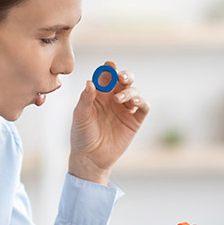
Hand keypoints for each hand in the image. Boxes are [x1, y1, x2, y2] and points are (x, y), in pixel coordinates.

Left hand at [69, 67, 148, 184]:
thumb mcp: (80, 116)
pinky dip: (142, 101)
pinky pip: (143, 107)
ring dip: (130, 91)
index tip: (110, 66)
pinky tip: (134, 102)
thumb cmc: (82, 135)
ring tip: (119, 99)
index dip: (109, 69)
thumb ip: (85, 99)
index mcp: (99, 94)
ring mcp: (125, 110)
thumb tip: (91, 82)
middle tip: (121, 77)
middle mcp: (113, 99)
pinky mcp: (134, 121)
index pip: (107, 76)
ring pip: (134, 92)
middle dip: (125, 75)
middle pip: (124, 80)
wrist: (90, 158)